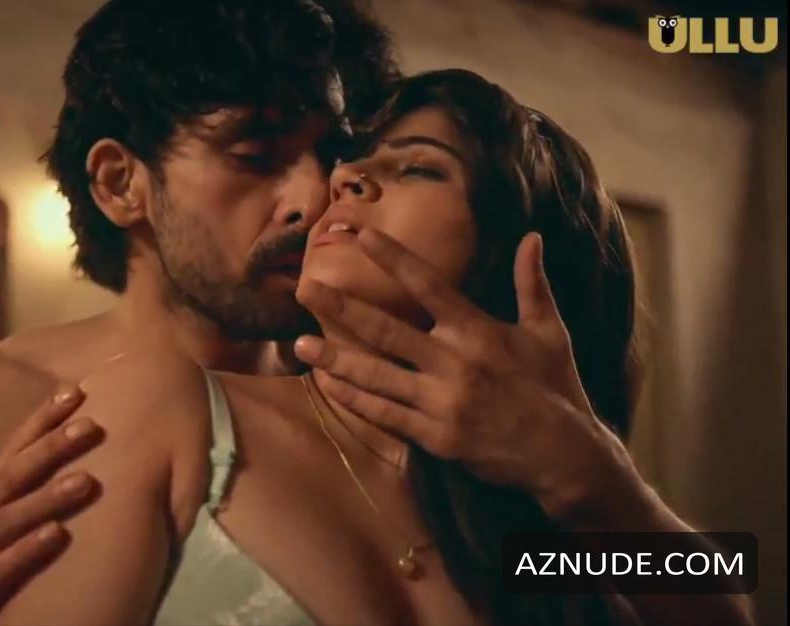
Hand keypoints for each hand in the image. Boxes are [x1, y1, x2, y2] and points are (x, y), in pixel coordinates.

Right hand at [0, 387, 102, 625]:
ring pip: (5, 522)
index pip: (15, 453)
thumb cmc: (17, 581)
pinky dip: (27, 552)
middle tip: (90, 426)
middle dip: (49, 449)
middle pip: (10, 478)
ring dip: (47, 499)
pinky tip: (58, 536)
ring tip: (87, 482)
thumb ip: (47, 499)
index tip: (76, 392)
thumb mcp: (27, 533)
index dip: (42, 422)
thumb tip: (97, 457)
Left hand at [294, 228, 629, 519]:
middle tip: (305, 288)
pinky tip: (328, 385)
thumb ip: (532, 284)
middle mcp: (454, 362)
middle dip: (342, 308)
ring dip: (335, 359)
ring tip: (299, 345)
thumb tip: (532, 237)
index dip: (392, 259)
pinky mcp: (435, 436)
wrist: (564, 455)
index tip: (360, 237)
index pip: (427, 285)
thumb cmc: (556, 388)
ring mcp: (441, 402)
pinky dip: (354, 399)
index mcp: (478, 331)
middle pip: (386, 329)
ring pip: (376, 375)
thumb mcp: (550, 332)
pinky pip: (384, 414)